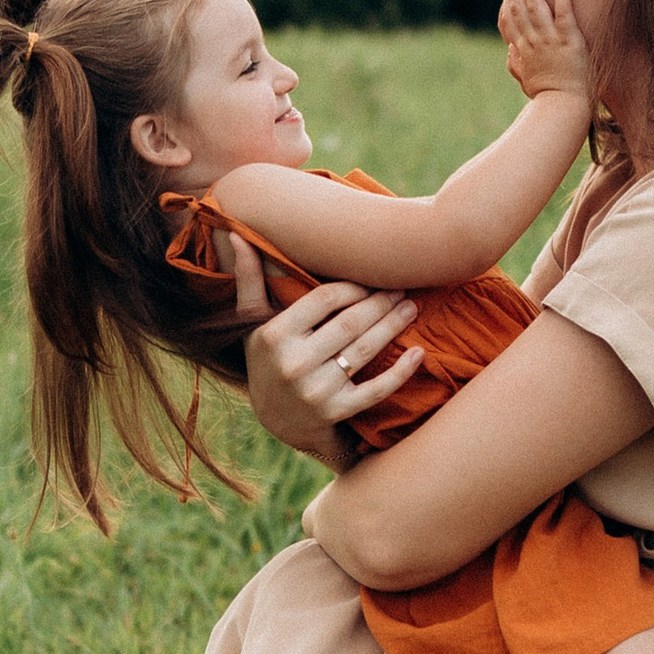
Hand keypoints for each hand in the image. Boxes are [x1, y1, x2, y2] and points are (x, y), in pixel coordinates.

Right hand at [234, 249, 424, 463]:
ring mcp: (316, 391)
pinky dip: (401, 372)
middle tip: (401, 288)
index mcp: (274, 336)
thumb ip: (248, 279)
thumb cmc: (268, 358)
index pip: (323, 300)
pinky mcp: (337, 412)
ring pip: (365, 351)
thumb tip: (235, 233)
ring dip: (394, 326)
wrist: (276, 420)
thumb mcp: (252, 323)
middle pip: (350, 323)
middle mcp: (293, 363)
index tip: (368, 281)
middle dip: (380, 303)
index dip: (351, 287)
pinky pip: (376, 389)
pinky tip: (418, 353)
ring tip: (411, 308)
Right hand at [498, 0, 590, 104]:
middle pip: (520, 6)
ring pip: (537, 6)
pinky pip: (564, 14)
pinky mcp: (569, 42)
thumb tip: (510, 52)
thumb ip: (516, 64)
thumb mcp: (526, 80)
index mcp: (522, 49)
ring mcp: (550, 40)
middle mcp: (533, 41)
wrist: (561, 108)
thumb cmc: (546, 97)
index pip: (510, 18)